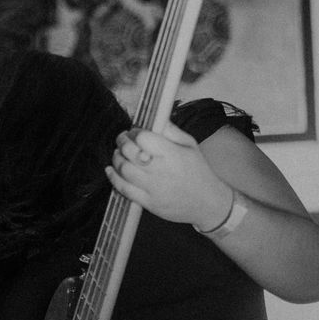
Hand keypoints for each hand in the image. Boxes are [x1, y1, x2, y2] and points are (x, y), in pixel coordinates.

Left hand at [107, 122, 231, 227]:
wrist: (208, 202)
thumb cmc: (199, 171)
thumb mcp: (190, 145)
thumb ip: (171, 130)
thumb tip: (155, 117)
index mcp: (171, 153)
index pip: (143, 138)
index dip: (135, 132)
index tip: (135, 131)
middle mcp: (160, 170)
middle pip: (129, 152)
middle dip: (121, 142)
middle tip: (122, 139)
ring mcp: (152, 188)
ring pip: (124, 170)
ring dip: (116, 158)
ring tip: (119, 153)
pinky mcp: (147, 202)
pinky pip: (124, 189)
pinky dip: (114, 178)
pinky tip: (111, 170)